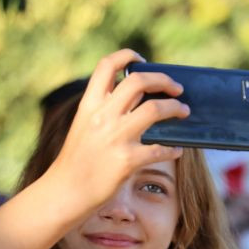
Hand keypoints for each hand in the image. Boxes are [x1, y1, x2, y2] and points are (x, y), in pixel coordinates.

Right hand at [44, 49, 187, 209]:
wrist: (65, 193)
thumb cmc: (76, 162)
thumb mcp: (83, 127)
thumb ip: (104, 111)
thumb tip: (140, 99)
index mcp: (89, 105)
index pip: (107, 65)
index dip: (127, 56)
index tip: (142, 60)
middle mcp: (102, 116)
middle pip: (139, 81)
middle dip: (163, 80)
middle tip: (176, 89)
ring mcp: (115, 137)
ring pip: (156, 108)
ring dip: (175, 108)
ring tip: (183, 112)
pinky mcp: (127, 160)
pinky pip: (160, 149)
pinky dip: (173, 149)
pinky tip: (177, 150)